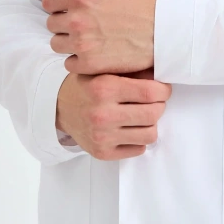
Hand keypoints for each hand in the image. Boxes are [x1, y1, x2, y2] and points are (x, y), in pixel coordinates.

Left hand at [42, 0, 160, 75]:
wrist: (167, 31)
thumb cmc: (147, 1)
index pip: (48, 2)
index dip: (58, 4)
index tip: (70, 7)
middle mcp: (77, 20)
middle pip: (51, 24)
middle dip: (64, 22)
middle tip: (84, 23)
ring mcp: (83, 44)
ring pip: (57, 44)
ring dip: (68, 41)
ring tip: (88, 38)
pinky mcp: (91, 64)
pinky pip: (69, 64)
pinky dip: (78, 60)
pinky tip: (93, 53)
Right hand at [55, 67, 171, 159]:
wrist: (58, 108)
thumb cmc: (87, 86)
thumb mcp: (105, 70)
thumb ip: (133, 72)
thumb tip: (163, 77)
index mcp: (104, 88)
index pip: (150, 93)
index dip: (164, 91)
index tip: (163, 89)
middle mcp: (102, 114)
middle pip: (153, 114)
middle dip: (159, 106)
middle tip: (154, 102)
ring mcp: (102, 136)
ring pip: (150, 135)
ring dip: (151, 124)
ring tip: (142, 116)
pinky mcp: (102, 153)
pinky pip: (138, 149)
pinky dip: (139, 139)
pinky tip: (130, 129)